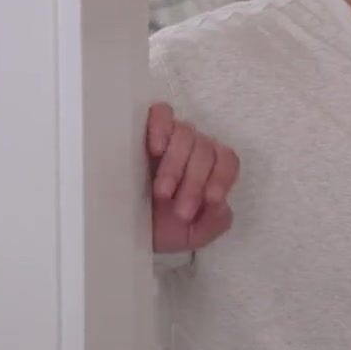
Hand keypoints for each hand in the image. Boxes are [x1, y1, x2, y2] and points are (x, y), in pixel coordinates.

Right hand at [146, 102, 239, 253]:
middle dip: (194, 184)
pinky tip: (156, 149)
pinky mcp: (147, 130)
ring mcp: (171, 138)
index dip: (221, 179)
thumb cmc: (161, 228)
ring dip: (175, 166)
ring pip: (185, 136)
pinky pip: (161, 114)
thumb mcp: (192, 235)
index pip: (227, 161)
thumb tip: (221, 206)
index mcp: (210, 170)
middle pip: (205, 151)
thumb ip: (215, 223)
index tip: (209, 201)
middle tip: (181, 212)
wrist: (123, 231)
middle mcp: (195, 149)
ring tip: (162, 193)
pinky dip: (161, 126)